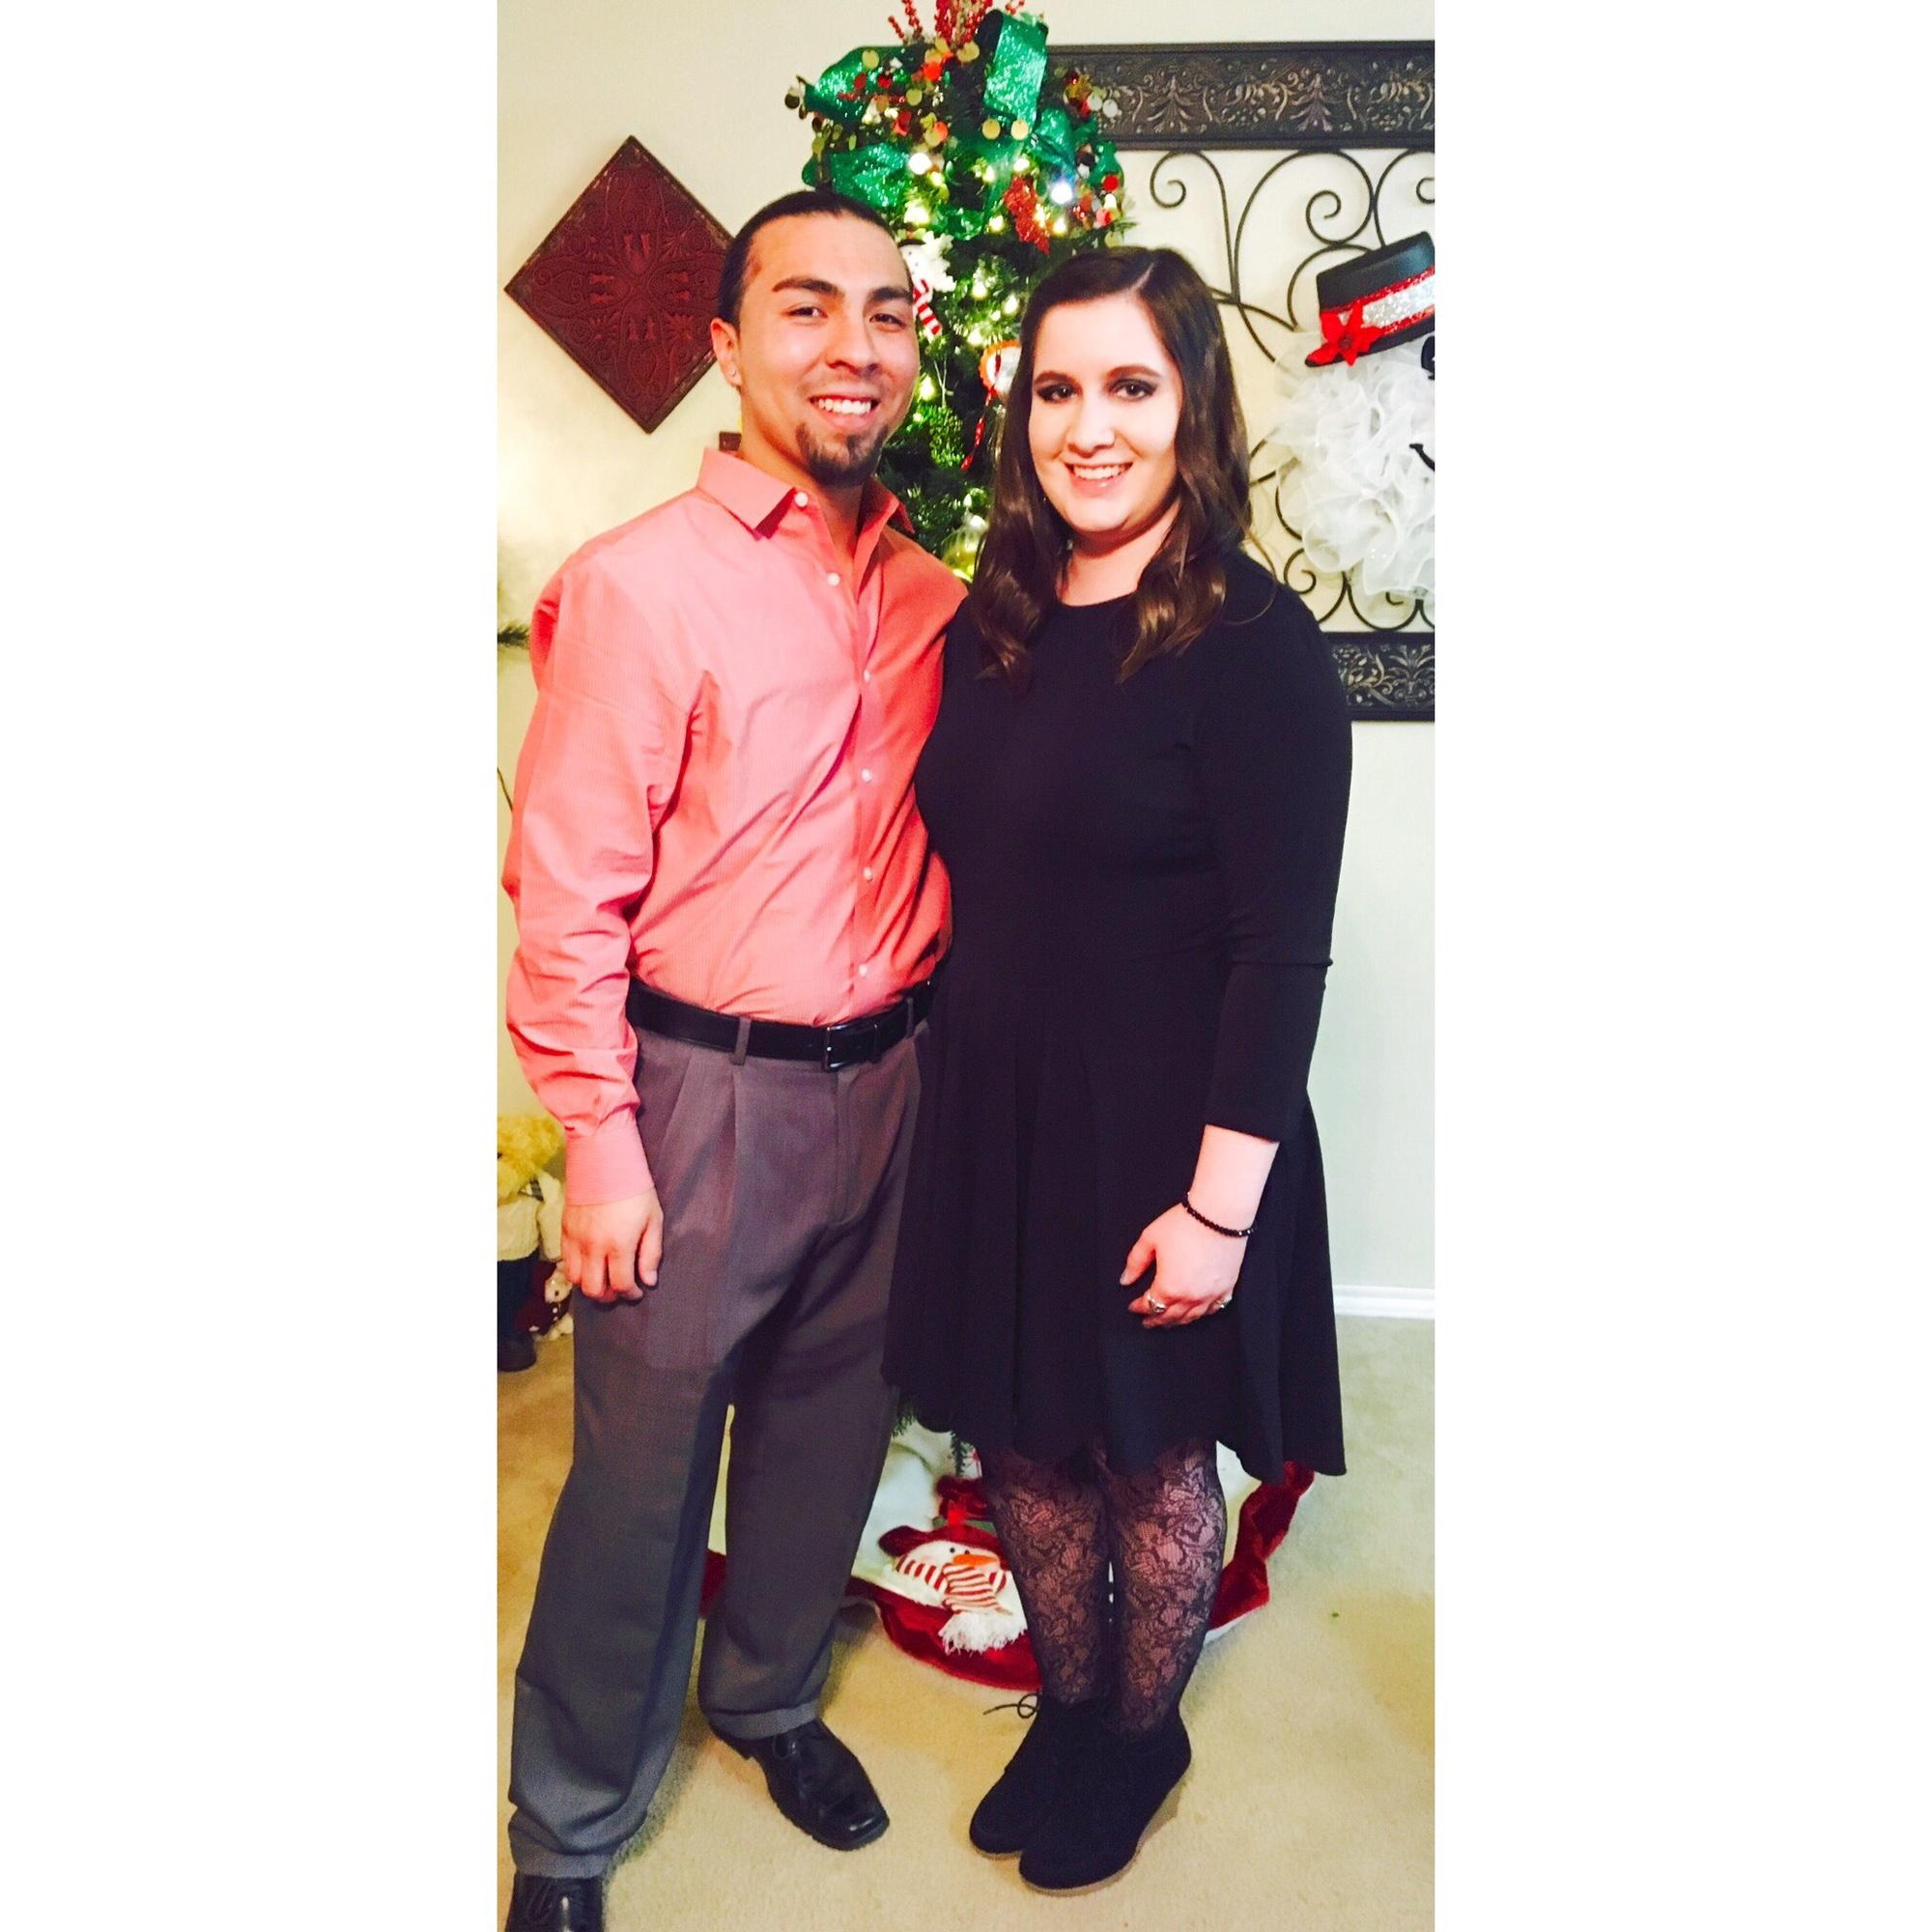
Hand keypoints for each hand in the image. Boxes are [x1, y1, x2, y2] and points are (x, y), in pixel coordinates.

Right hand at [560, 1189, 662, 1303]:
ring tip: (603, 1278)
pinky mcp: (564, 1230)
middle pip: (594, 1289)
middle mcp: (594, 1247)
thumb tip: (649, 1280)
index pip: (621, 1285)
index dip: (631, 1294)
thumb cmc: (634, 1189)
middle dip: (609, 1296)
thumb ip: (651, 1253)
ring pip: (575, 1280)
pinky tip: (589, 1264)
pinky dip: (576, 1270)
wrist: (604, 1161)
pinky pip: (565, 1262)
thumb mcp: (653, 1220)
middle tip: (619, 1288)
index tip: (638, 1292)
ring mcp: (576, 1239)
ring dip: (590, 1285)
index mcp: (619, 1245)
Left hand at [1120, 1203, 1243, 1328]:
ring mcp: (1210, 1294)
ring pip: (1191, 1317)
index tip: (1133, 1307)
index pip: (1149, 1305)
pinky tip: (1196, 1311)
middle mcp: (1190, 1296)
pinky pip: (1214, 1309)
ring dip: (1177, 1321)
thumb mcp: (1150, 1239)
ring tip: (1168, 1321)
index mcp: (1169, 1287)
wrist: (1219, 1214)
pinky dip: (1202, 1313)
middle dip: (1156, 1319)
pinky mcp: (1227, 1287)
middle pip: (1170, 1316)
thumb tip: (1126, 1280)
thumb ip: (1135, 1262)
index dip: (1138, 1308)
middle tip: (1148, 1322)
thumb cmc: (1184, 1224)